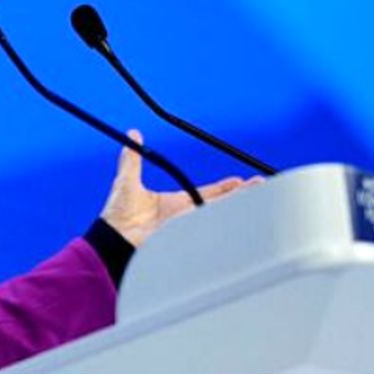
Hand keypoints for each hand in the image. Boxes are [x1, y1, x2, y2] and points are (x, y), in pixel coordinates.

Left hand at [100, 130, 263, 247]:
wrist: (111, 238)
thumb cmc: (117, 215)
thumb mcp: (127, 180)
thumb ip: (132, 158)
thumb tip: (132, 134)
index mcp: (175, 203)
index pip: (206, 193)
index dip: (223, 188)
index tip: (239, 181)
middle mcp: (184, 216)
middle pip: (220, 204)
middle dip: (242, 196)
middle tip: (261, 187)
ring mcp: (185, 228)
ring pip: (219, 215)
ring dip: (240, 206)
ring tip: (262, 197)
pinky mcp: (184, 237)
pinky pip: (209, 229)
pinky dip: (226, 223)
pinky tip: (244, 217)